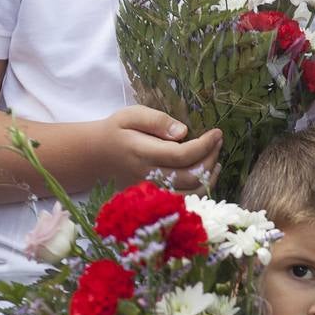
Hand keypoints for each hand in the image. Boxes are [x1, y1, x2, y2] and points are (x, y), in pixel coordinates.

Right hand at [100, 105, 222, 189]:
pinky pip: (184, 199)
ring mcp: (152, 191)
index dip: (205, 145)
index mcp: (143, 153)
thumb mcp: (131, 115)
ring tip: (216, 158)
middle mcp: (149, 176)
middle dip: (210, 158)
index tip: (217, 133)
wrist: (97, 156)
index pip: (182, 154)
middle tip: (218, 142)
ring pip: (190, 192)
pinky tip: (205, 174)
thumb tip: (183, 132)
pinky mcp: (154, 198)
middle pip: (190, 175)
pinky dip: (200, 189)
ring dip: (209, 176)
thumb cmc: (116, 131)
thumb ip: (156, 121)